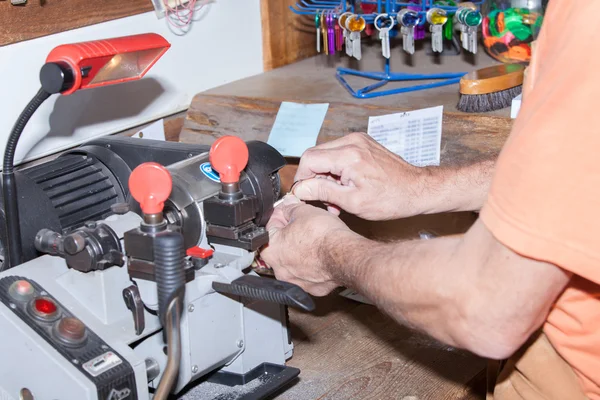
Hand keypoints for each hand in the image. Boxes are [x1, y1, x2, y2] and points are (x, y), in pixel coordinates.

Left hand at [259, 195, 351, 296]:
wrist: (345, 255)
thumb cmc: (323, 235)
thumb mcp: (304, 211)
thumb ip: (291, 207)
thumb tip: (288, 204)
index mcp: (271, 248)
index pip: (270, 226)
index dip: (281, 214)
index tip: (289, 210)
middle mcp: (279, 269)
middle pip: (282, 246)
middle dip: (291, 233)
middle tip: (304, 224)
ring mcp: (295, 281)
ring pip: (295, 262)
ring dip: (302, 251)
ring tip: (315, 240)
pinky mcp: (312, 288)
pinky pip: (310, 274)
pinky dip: (314, 265)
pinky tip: (322, 255)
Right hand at [292, 132, 429, 220]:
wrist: (418, 190)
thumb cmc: (391, 199)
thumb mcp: (353, 202)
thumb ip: (322, 192)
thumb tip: (300, 189)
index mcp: (348, 155)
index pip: (308, 159)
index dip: (302, 178)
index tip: (304, 194)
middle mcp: (352, 142)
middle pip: (315, 155)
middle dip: (314, 178)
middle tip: (323, 200)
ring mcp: (359, 140)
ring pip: (326, 155)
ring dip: (325, 176)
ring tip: (335, 197)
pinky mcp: (363, 143)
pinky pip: (339, 153)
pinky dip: (336, 170)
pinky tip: (344, 187)